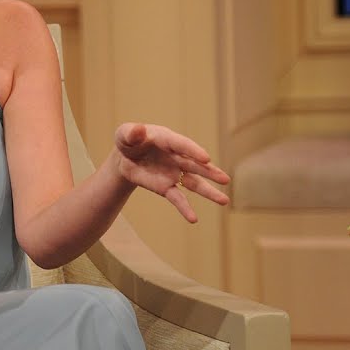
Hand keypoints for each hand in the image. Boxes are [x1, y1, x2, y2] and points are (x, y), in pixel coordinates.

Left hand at [112, 122, 230, 222]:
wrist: (124, 158)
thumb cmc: (128, 141)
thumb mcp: (124, 134)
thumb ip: (131, 132)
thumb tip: (139, 131)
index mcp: (168, 140)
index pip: (183, 145)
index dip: (193, 151)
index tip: (205, 158)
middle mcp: (177, 157)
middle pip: (196, 165)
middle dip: (210, 172)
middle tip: (225, 179)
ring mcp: (174, 173)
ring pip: (194, 183)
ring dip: (208, 192)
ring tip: (224, 200)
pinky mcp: (167, 187)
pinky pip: (178, 199)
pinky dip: (185, 208)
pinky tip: (193, 219)